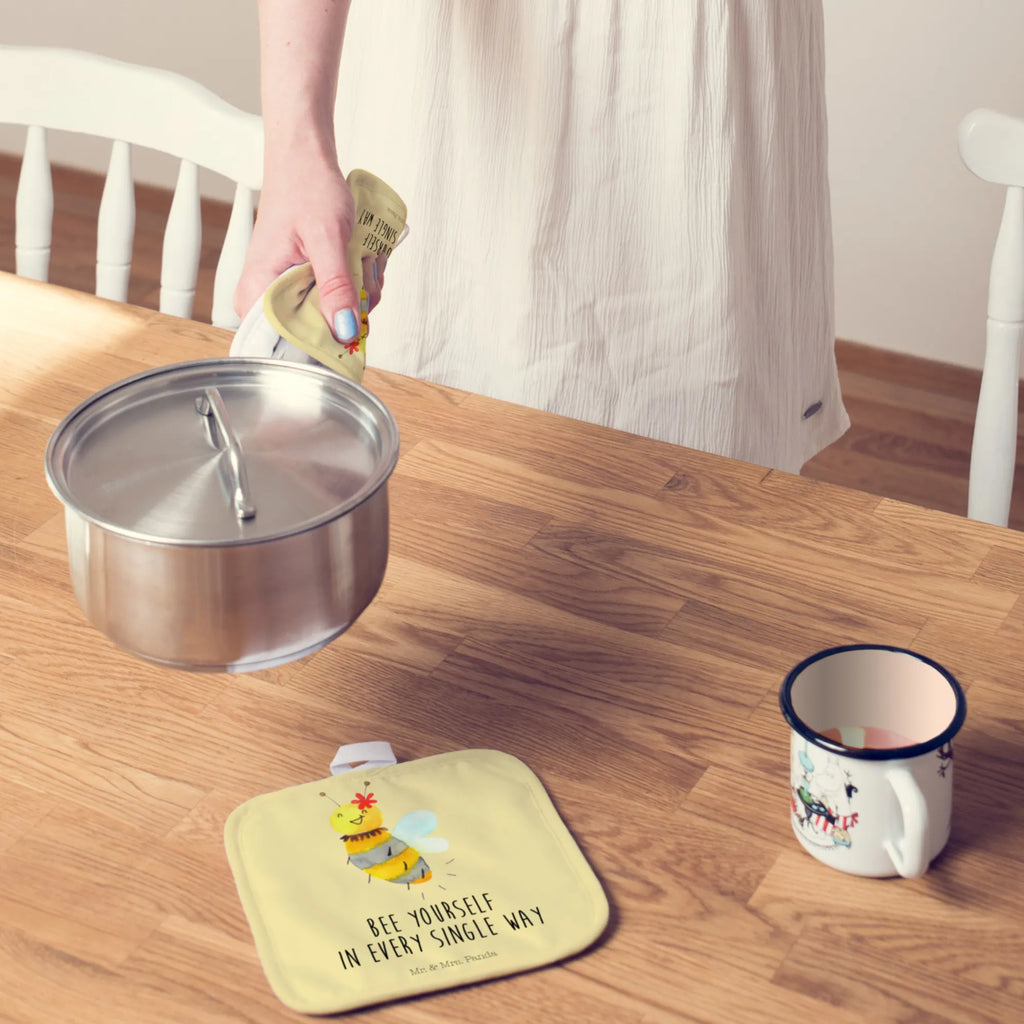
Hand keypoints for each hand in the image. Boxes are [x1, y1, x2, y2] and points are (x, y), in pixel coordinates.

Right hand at [234, 157, 379, 341]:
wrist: (305, 161)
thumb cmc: (306, 188)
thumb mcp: (327, 238)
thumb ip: (336, 286)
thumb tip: (345, 330)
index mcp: (257, 293)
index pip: (289, 344)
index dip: (327, 340)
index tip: (354, 316)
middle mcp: (265, 299)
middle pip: (317, 335)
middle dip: (350, 308)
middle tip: (361, 271)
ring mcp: (286, 293)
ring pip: (334, 319)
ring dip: (359, 293)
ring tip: (359, 258)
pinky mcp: (304, 286)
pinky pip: (337, 302)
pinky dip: (356, 285)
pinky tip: (358, 261)